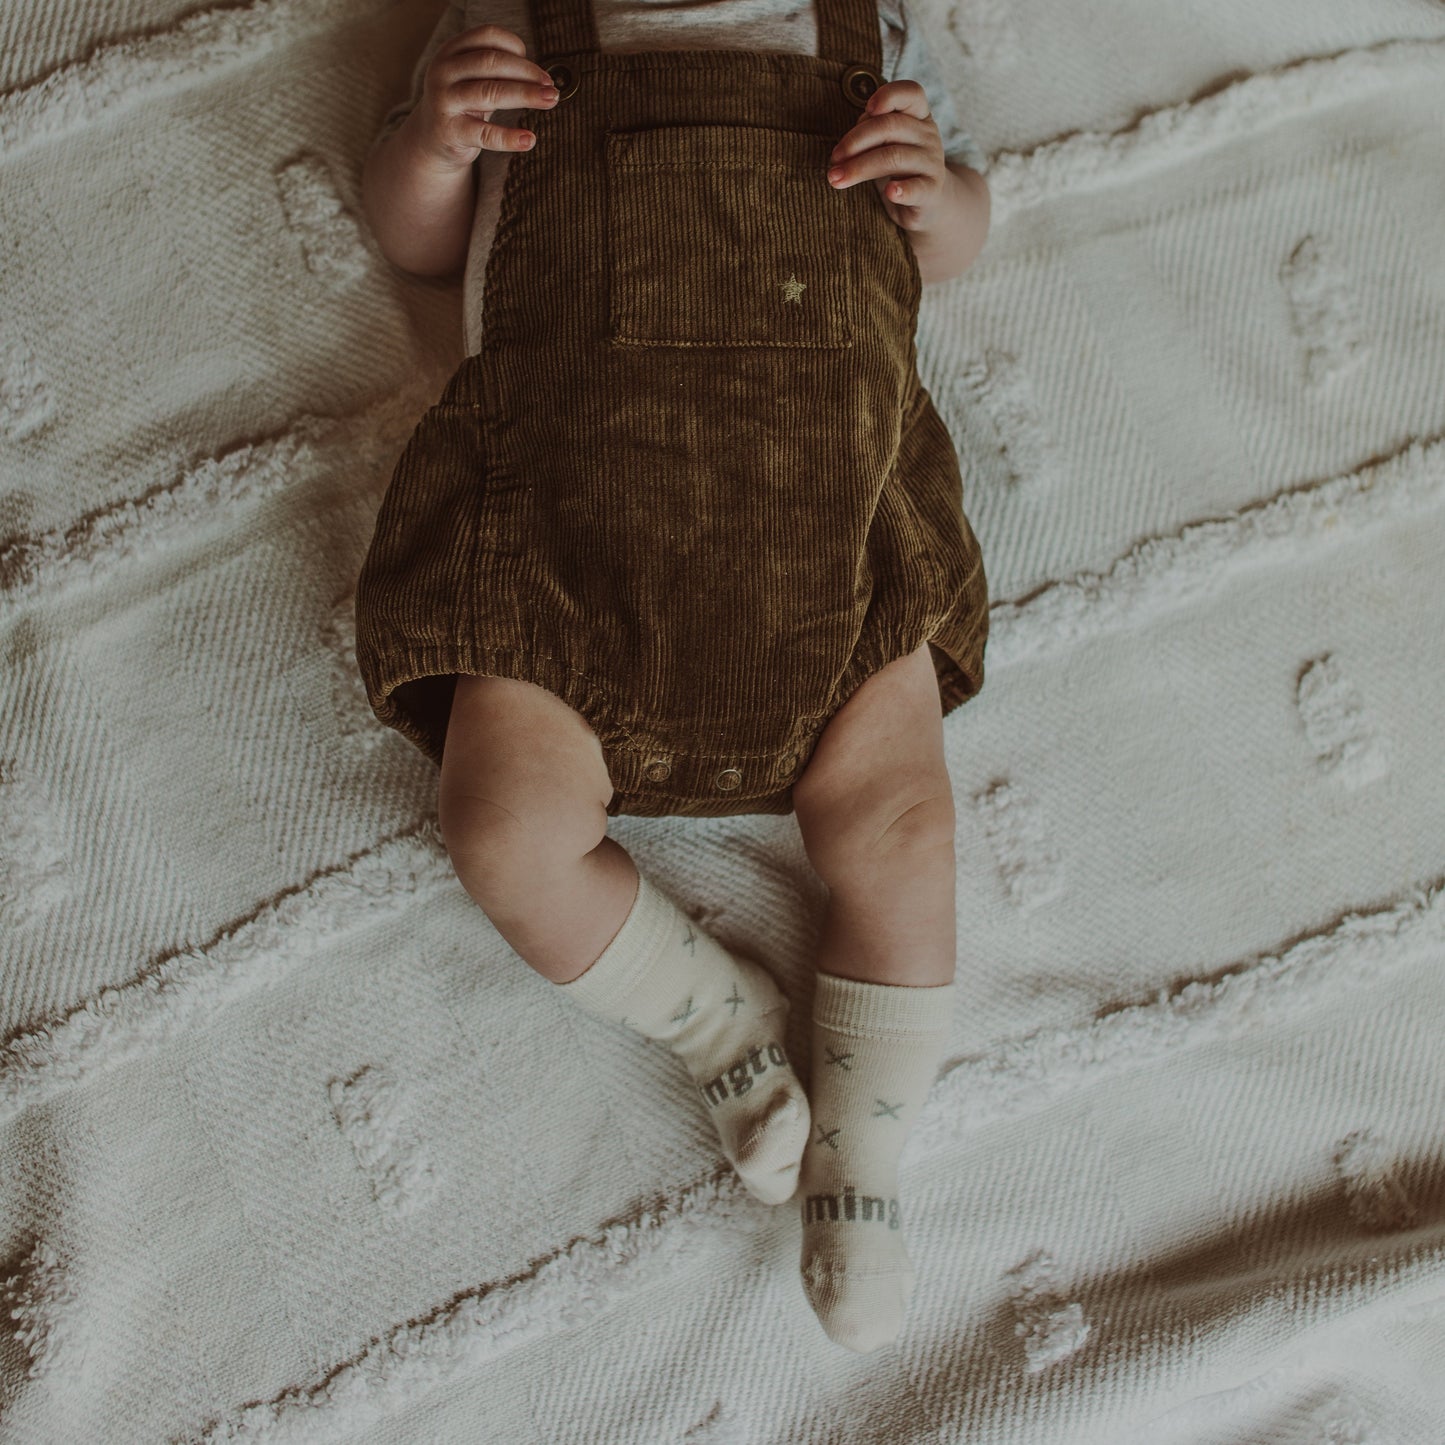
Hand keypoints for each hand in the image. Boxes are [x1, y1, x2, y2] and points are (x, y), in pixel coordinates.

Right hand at [411, 24, 560, 168]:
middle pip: (491, 62)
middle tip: (552, 87)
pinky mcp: (450, 131)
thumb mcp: (476, 80)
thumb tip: (542, 78)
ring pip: (490, 92)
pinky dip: (510, 137)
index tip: (539, 71)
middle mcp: (444, 71)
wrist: (433, 140)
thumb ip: (499, 72)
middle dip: (527, 72)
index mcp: (452, 51)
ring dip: (525, 95)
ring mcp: (444, 100)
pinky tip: (529, 139)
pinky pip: (484, 134)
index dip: (517, 48)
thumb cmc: (464, 105)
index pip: (488, 36)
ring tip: (550, 100)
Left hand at [826, 79, 948, 230]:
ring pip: (894, 157)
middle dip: (855, 141)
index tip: (867, 108)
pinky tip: (889, 192)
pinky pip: (917, 188)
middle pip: (890, 127)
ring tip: (836, 180)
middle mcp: (928, 135)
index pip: (911, 93)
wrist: (927, 199)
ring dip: (860, 168)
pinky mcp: (931, 190)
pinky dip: (903, 190)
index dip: (889, 95)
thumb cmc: (899, 165)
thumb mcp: (887, 141)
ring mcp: (931, 162)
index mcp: (918, 115)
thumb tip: (843, 147)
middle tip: (833, 159)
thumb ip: (871, 131)